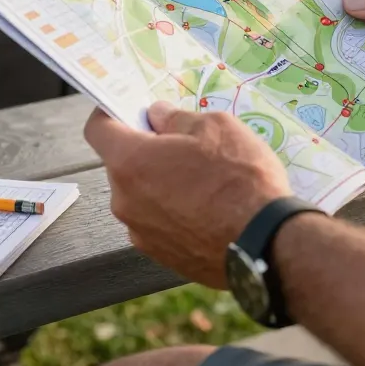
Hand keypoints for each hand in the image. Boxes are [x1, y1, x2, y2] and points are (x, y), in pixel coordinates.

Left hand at [84, 101, 292, 289]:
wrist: (267, 244)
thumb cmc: (240, 178)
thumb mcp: (215, 127)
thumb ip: (176, 119)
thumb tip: (158, 116)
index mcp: (130, 162)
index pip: (97, 129)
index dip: (111, 113)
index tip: (132, 109)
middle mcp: (125, 200)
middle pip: (122, 164)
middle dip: (146, 150)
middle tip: (183, 144)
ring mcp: (141, 233)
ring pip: (141, 195)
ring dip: (161, 183)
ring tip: (203, 180)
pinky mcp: (161, 256)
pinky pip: (158, 222)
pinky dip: (174, 211)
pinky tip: (208, 209)